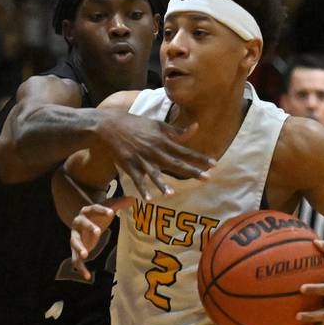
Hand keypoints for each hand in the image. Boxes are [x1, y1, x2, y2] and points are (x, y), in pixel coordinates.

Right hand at [69, 199, 129, 278]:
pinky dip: (81, 268)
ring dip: (79, 248)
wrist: (83, 224)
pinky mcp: (75, 249)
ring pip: (75, 242)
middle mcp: (78, 223)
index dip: (102, 210)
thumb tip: (134, 198)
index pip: (94, 208)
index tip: (111, 213)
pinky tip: (87, 277)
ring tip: (85, 255)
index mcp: (87, 211)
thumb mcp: (108, 209)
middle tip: (98, 232)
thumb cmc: (98, 216)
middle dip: (89, 228)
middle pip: (82, 224)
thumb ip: (119, 204)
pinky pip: (76, 259)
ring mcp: (75, 236)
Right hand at [95, 116, 211, 201]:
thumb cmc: (135, 124)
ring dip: (162, 184)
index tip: (214, 164)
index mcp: (162, 140)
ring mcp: (141, 159)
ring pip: (154, 174)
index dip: (199, 158)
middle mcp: (154, 151)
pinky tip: (149, 200)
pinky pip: (137, 180)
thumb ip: (176, 130)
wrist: (109, 126)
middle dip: (191, 171)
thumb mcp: (157, 124)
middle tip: (207, 179)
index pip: (185, 151)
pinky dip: (143, 189)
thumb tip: (196, 127)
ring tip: (171, 194)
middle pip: (175, 163)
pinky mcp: (130, 166)